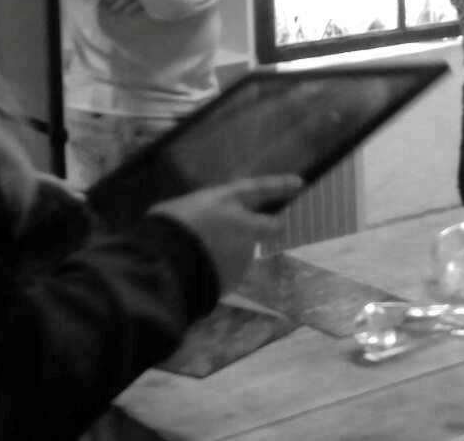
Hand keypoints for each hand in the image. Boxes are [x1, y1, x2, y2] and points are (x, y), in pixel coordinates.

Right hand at [150, 175, 303, 293]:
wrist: (164, 267)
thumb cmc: (164, 229)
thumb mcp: (179, 209)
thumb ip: (200, 212)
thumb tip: (200, 220)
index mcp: (224, 201)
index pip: (259, 189)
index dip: (278, 185)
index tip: (298, 184)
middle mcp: (241, 225)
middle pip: (270, 225)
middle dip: (271, 226)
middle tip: (269, 228)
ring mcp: (241, 254)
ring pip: (244, 252)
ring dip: (230, 254)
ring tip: (200, 258)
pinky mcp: (236, 278)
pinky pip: (230, 273)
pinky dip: (220, 273)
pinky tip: (200, 274)